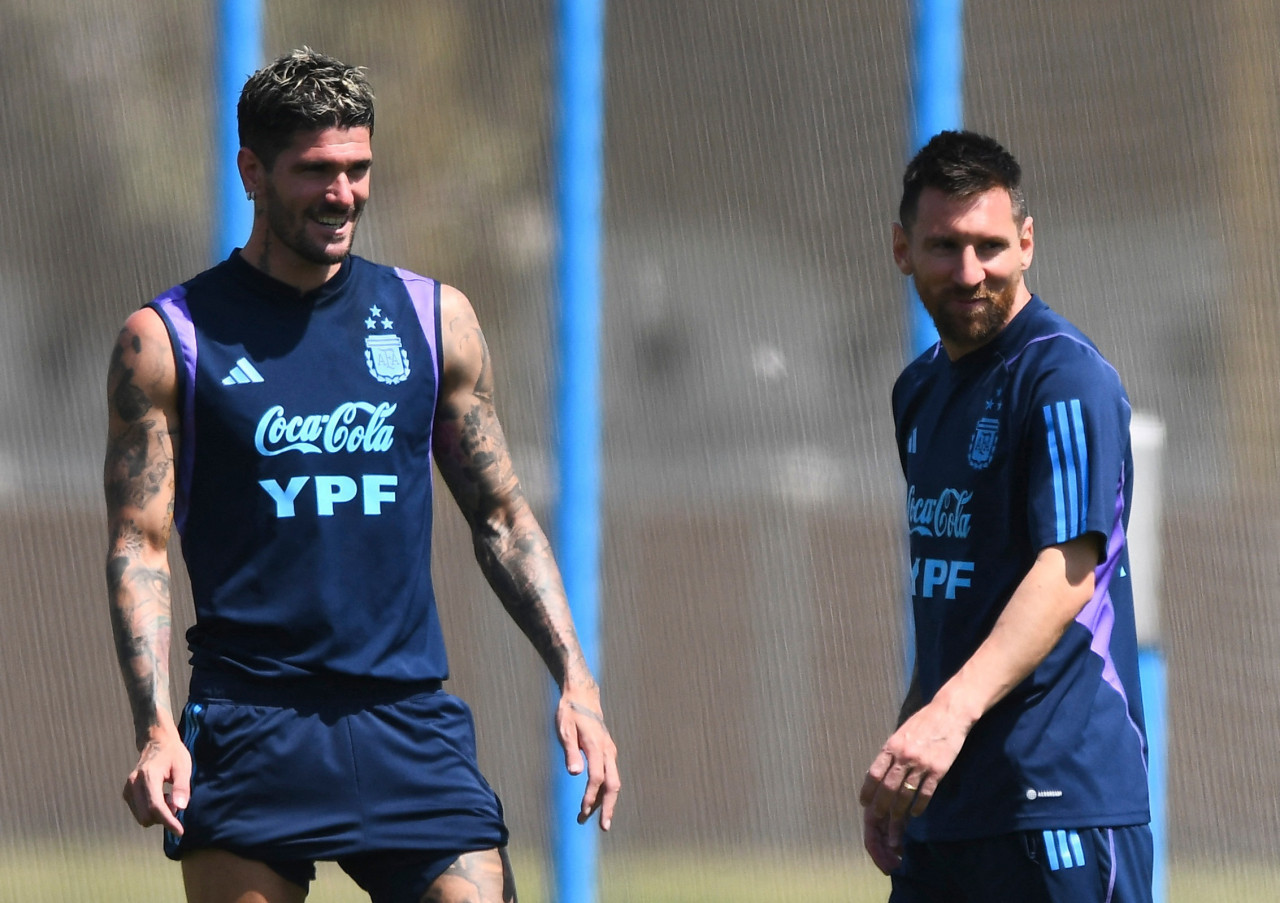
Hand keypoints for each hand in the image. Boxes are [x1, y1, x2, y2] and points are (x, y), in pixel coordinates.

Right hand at [122, 729, 190, 834]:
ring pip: (142, 817)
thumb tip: (180, 808)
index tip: (180, 831)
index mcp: (148, 776)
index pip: (155, 807)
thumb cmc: (173, 754)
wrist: (156, 743)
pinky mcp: (127, 793)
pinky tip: (160, 797)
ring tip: (168, 797)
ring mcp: (128, 789)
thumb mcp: (183, 766)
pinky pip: (139, 812)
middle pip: (147, 816)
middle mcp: (133, 784)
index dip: (168, 821)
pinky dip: (151, 811)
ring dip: (157, 814)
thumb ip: (181, 787)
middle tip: (176, 801)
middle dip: (164, 817)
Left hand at [555, 690, 619, 830]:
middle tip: (604, 827)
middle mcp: (608, 751)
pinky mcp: (608, 752)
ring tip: (594, 819)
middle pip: (613, 784)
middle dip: (609, 807)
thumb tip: (575, 773)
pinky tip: (596, 801)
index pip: (597, 778)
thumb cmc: (570, 712)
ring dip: (606, 801)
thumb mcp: (564, 729)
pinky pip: (611, 775)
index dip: (590, 796)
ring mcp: (610, 751)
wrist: (583, 696)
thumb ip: (570, 751)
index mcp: (596, 746)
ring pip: (614, 781)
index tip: (582, 811)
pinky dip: (605, 791)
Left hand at [858, 699, 968, 873]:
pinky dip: (919, 806)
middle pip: (887, 788)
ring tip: (895, 820)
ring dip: (898, 810)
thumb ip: (892, 751)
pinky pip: (925, 793)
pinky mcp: (938, 770)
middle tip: (877, 819)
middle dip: (881, 806)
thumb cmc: (924, 722)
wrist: (949, 713)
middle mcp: (904, 756)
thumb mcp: (902, 732)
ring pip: (905, 794)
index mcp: (892, 745)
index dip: (868, 790)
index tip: (864, 802)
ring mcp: (921, 764)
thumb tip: (881, 770)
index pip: (874, 773)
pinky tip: (915, 813)